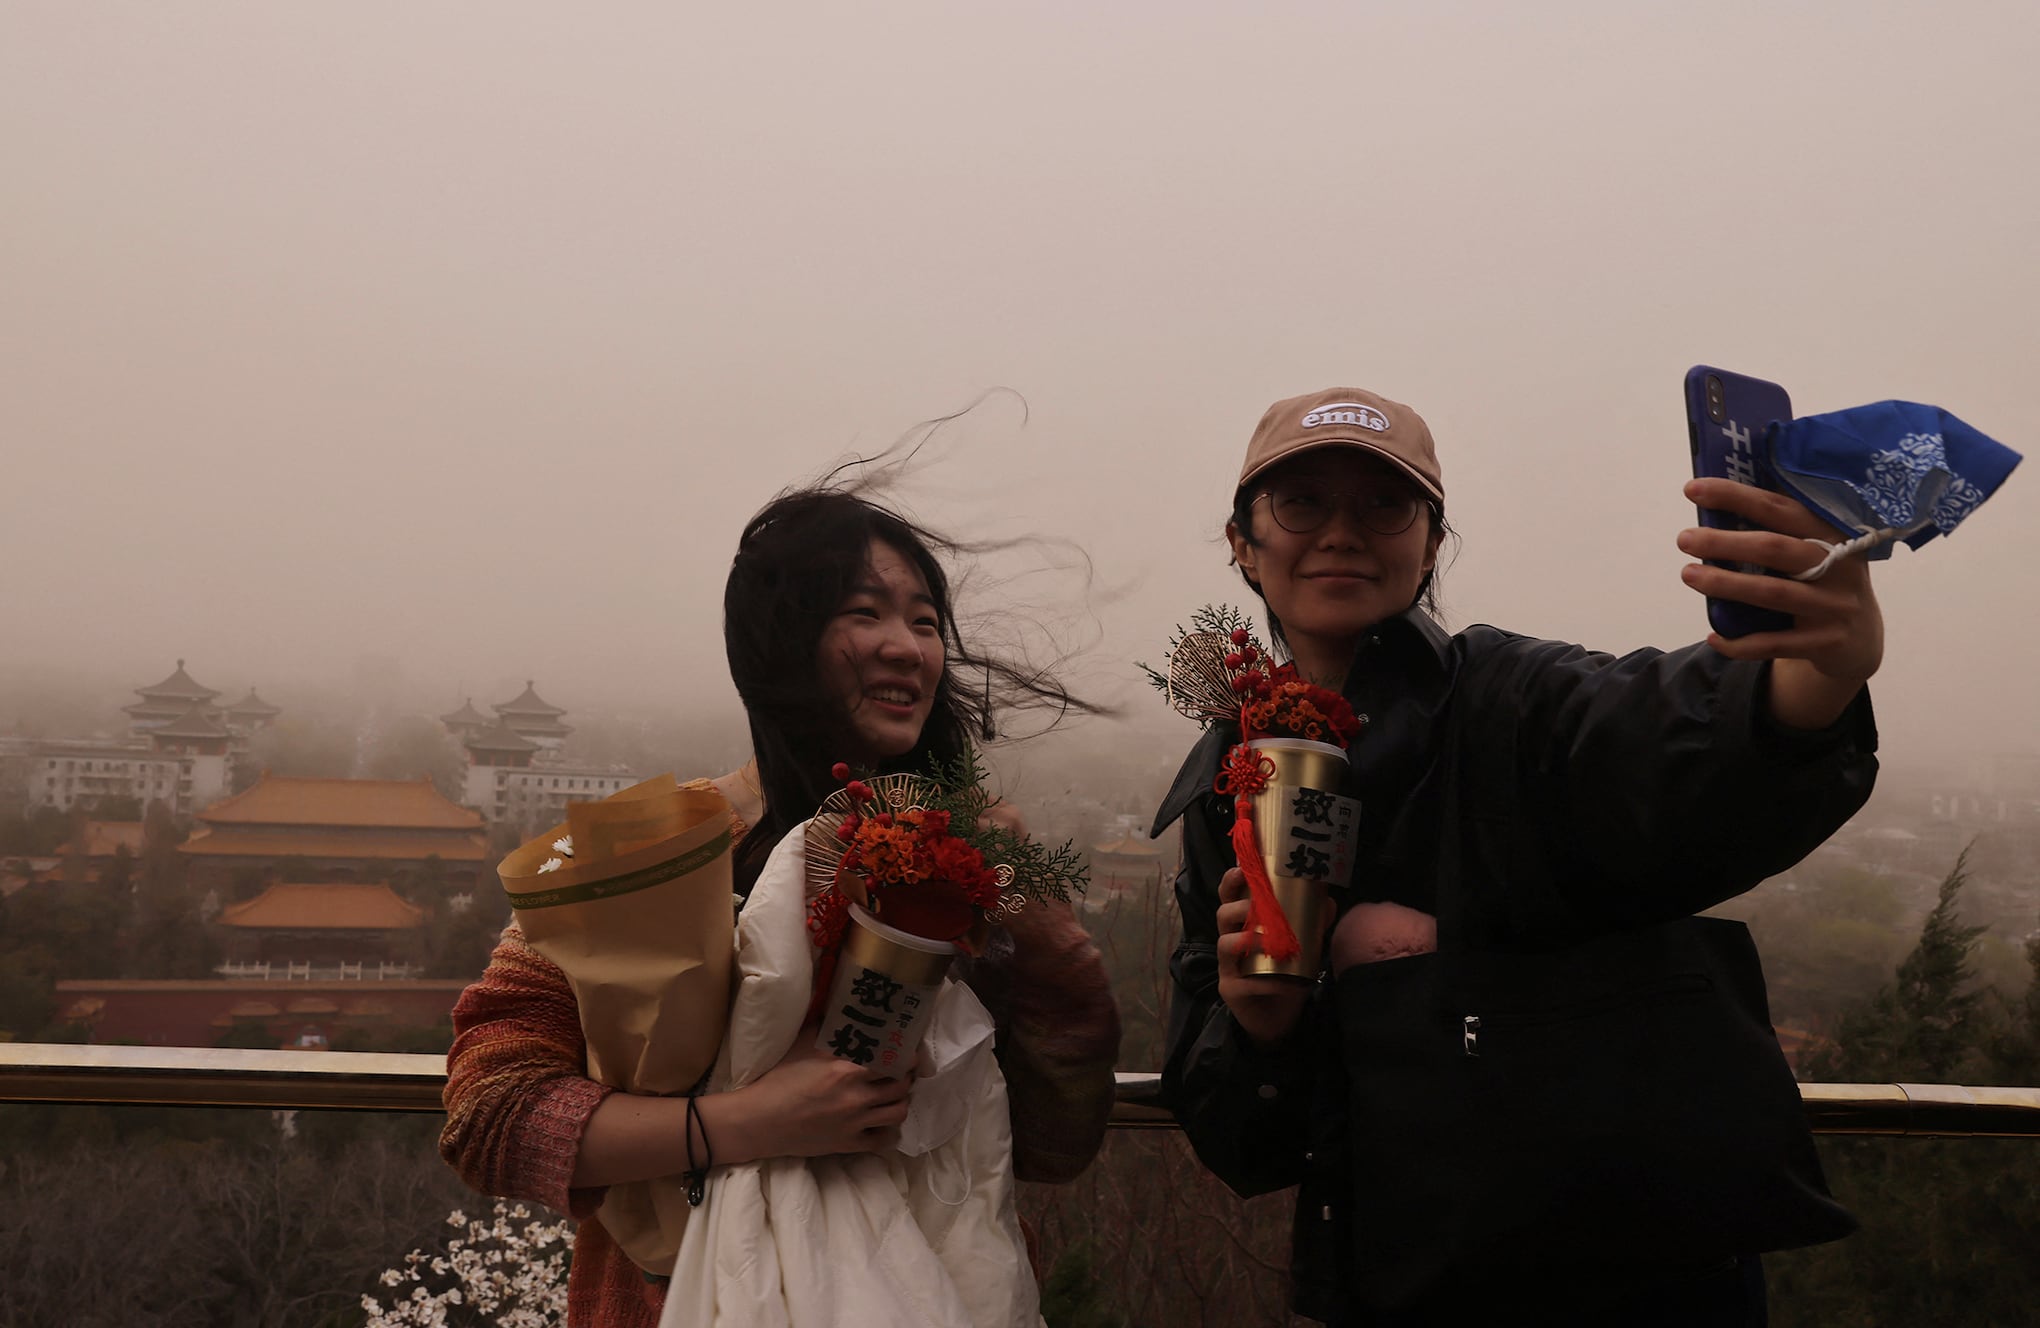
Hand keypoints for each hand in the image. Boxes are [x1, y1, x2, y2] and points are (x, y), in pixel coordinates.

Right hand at [716, 1027, 912, 1160]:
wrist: (761, 1121)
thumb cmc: (779, 1080)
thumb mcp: (803, 1046)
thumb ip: (827, 1027)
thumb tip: (839, 1006)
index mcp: (847, 1070)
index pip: (893, 1061)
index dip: (906, 1056)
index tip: (907, 1053)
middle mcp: (857, 1097)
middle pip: (901, 1087)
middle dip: (906, 1078)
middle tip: (902, 1073)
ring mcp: (855, 1124)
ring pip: (898, 1113)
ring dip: (900, 1103)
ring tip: (893, 1096)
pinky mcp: (849, 1145)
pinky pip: (883, 1141)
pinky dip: (888, 1132)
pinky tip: (881, 1123)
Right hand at [1214, 867, 1310, 1045]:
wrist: (1279, 1020)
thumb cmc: (1286, 976)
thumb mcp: (1303, 948)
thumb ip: (1313, 925)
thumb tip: (1329, 901)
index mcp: (1244, 925)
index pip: (1231, 897)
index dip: (1231, 882)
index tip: (1242, 870)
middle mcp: (1231, 942)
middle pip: (1221, 915)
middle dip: (1237, 906)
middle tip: (1256, 905)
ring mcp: (1228, 967)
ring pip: (1225, 944)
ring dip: (1247, 938)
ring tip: (1268, 941)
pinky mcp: (1231, 990)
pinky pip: (1243, 982)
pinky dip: (1266, 981)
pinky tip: (1286, 983)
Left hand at [1677, 478, 1883, 728]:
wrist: (1861, 640)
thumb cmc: (1821, 583)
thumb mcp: (1815, 551)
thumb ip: (1780, 531)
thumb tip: (1714, 507)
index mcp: (1832, 532)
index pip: (1780, 507)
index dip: (1736, 496)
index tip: (1693, 489)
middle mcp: (1839, 566)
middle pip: (1775, 548)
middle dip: (1726, 542)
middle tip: (1684, 539)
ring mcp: (1835, 605)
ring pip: (1772, 593)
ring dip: (1725, 584)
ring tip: (1687, 574)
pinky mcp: (1827, 642)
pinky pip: (1775, 643)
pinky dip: (1741, 642)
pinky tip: (1713, 637)